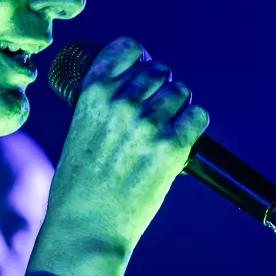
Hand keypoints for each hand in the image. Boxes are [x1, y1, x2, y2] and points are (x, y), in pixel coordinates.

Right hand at [28, 37, 208, 275]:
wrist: (86, 226)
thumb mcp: (78, 132)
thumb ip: (103, 108)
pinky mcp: (172, 147)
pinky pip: (198, 116)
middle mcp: (122, 101)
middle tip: (159, 108)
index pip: (128, 49)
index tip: (141, 71)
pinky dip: (195, 122)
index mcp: (93, 93)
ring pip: (181, 91)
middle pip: (159, 71)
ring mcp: (148, 123)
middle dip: (162, 86)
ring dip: (180, 104)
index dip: (139, 59)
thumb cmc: (78, 187)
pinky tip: (185, 135)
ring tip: (171, 124)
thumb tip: (136, 94)